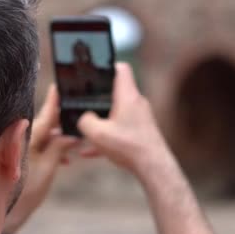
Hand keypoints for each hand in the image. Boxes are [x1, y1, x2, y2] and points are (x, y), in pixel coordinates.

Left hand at [2, 85, 78, 233]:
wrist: (9, 214)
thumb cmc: (25, 193)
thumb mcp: (48, 169)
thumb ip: (58, 148)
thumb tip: (70, 133)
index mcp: (27, 138)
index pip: (45, 116)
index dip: (54, 102)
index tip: (60, 86)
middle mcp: (21, 140)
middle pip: (44, 124)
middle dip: (61, 120)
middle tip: (76, 111)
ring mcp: (21, 150)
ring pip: (44, 136)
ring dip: (59, 138)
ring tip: (77, 140)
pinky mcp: (21, 160)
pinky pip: (40, 147)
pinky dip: (53, 149)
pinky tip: (67, 158)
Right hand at [77, 62, 173, 180]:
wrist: (153, 167)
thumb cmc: (129, 147)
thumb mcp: (97, 133)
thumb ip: (84, 121)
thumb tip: (82, 118)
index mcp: (127, 96)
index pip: (120, 69)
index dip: (107, 66)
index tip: (94, 71)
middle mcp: (137, 103)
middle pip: (116, 92)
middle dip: (98, 98)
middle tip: (84, 103)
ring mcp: (140, 117)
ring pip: (116, 113)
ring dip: (102, 120)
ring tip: (85, 131)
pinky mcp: (141, 131)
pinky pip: (120, 129)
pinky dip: (107, 136)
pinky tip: (90, 151)